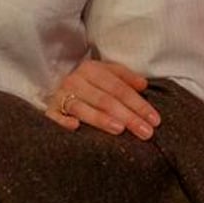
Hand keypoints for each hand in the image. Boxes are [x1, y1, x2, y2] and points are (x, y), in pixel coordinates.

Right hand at [45, 59, 160, 139]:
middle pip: (106, 100)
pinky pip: (55, 117)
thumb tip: (144, 85)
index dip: (139, 104)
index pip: (120, 89)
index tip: (154, 119)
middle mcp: (75, 81)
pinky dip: (64, 121)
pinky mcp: (48, 111)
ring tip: (120, 130)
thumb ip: (126, 78)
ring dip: (101, 119)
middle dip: (128, 117)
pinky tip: (75, 128)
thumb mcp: (106, 74)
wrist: (54, 85)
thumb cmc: (88, 83)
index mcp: (92, 69)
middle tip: (146, 132)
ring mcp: (60, 96)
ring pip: (84, 109)